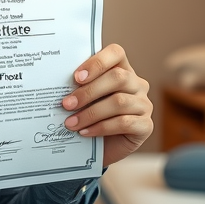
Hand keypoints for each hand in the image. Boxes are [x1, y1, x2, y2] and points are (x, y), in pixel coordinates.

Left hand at [61, 44, 151, 166]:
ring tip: (71, 123)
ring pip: (119, 102)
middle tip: (67, 104)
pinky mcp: (146, 126)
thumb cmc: (90, 118)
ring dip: (90, 113)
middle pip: (118, 77)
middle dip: (88, 91)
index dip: (97, 62)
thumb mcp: (84, 100)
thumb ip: (78, 88)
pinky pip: (124, 122)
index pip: (116, 53)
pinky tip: (85, 132)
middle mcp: (137, 84)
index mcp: (122, 69)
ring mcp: (144, 105)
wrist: (100, 150)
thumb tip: (58, 85)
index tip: (76, 77)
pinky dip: (101, 127)